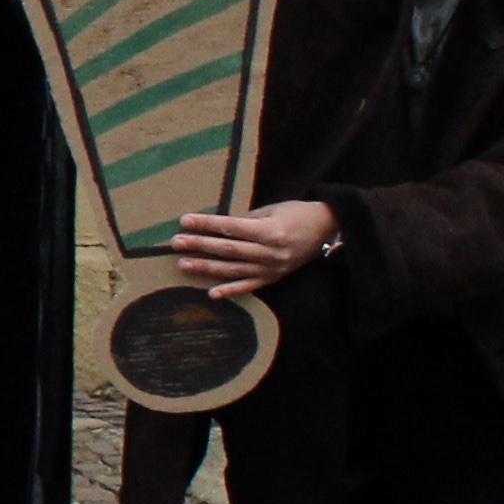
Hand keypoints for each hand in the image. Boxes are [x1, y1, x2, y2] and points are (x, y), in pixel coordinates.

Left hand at [170, 199, 335, 299]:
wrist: (328, 229)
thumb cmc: (298, 213)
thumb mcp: (273, 209)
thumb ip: (247, 219)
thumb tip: (219, 225)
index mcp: (270, 231)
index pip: (231, 228)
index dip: (207, 224)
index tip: (185, 220)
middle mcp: (270, 252)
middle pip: (228, 249)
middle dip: (199, 245)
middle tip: (175, 242)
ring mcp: (272, 268)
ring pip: (233, 269)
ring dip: (207, 267)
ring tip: (183, 264)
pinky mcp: (274, 278)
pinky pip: (249, 286)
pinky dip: (230, 290)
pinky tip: (211, 293)